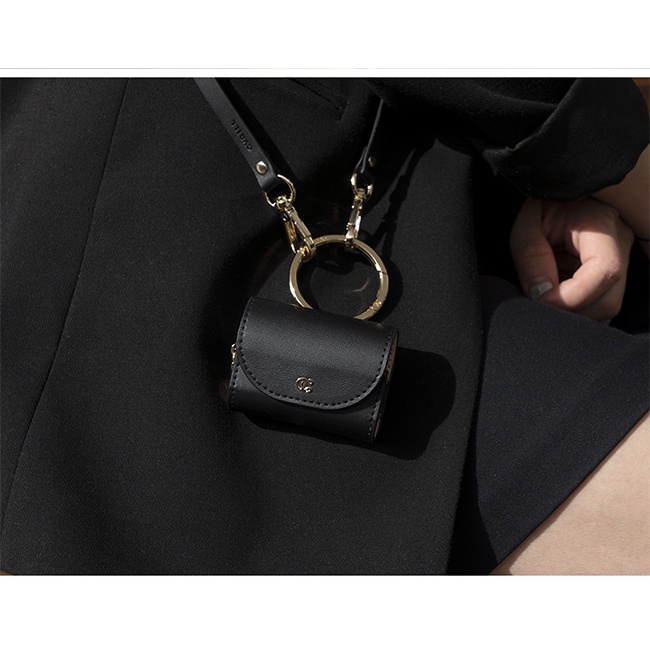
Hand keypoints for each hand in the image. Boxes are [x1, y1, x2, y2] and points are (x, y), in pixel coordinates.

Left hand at [510, 197, 634, 322]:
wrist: (556, 202)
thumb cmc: (541, 208)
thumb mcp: (527, 225)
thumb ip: (531, 256)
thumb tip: (540, 294)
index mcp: (602, 223)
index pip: (604, 271)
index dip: (570, 296)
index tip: (539, 298)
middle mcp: (621, 245)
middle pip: (608, 300)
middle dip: (568, 309)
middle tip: (536, 299)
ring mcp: (622, 263)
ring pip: (605, 309)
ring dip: (571, 312)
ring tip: (547, 292)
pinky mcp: (613, 279)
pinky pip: (600, 308)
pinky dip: (576, 311)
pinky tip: (558, 295)